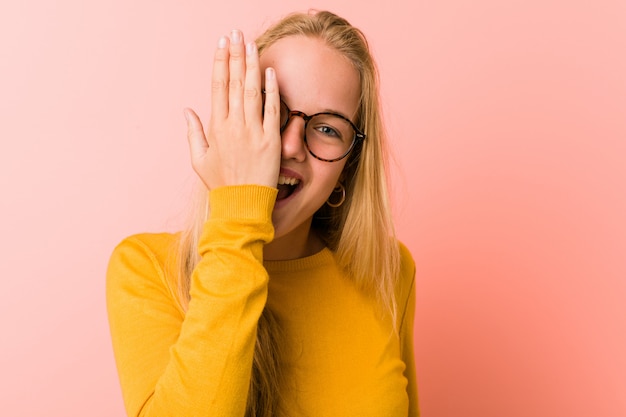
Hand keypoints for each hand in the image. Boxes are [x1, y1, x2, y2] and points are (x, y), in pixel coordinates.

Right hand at [184, 30, 281, 189]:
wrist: (242, 204)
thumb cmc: (221, 183)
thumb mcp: (199, 160)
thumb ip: (194, 132)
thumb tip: (187, 110)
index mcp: (216, 127)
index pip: (217, 87)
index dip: (219, 63)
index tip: (221, 44)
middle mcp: (234, 125)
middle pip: (235, 82)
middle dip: (234, 55)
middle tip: (235, 33)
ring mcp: (253, 131)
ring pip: (252, 91)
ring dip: (251, 64)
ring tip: (250, 43)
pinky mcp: (271, 140)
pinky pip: (272, 110)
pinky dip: (271, 90)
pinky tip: (270, 71)